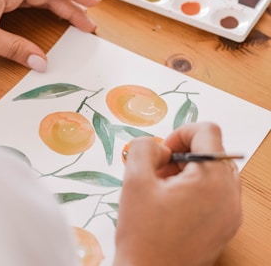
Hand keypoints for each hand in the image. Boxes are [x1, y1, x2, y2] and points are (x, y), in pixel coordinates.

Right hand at [114, 122, 241, 265]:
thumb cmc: (142, 234)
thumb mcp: (134, 179)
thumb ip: (143, 147)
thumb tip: (160, 148)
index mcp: (211, 181)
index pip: (207, 131)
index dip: (181, 133)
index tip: (164, 152)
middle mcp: (229, 196)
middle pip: (212, 151)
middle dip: (182, 154)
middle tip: (159, 171)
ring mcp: (230, 213)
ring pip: (213, 171)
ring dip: (188, 170)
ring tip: (163, 188)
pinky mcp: (225, 225)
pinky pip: (215, 191)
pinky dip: (195, 187)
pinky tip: (172, 203)